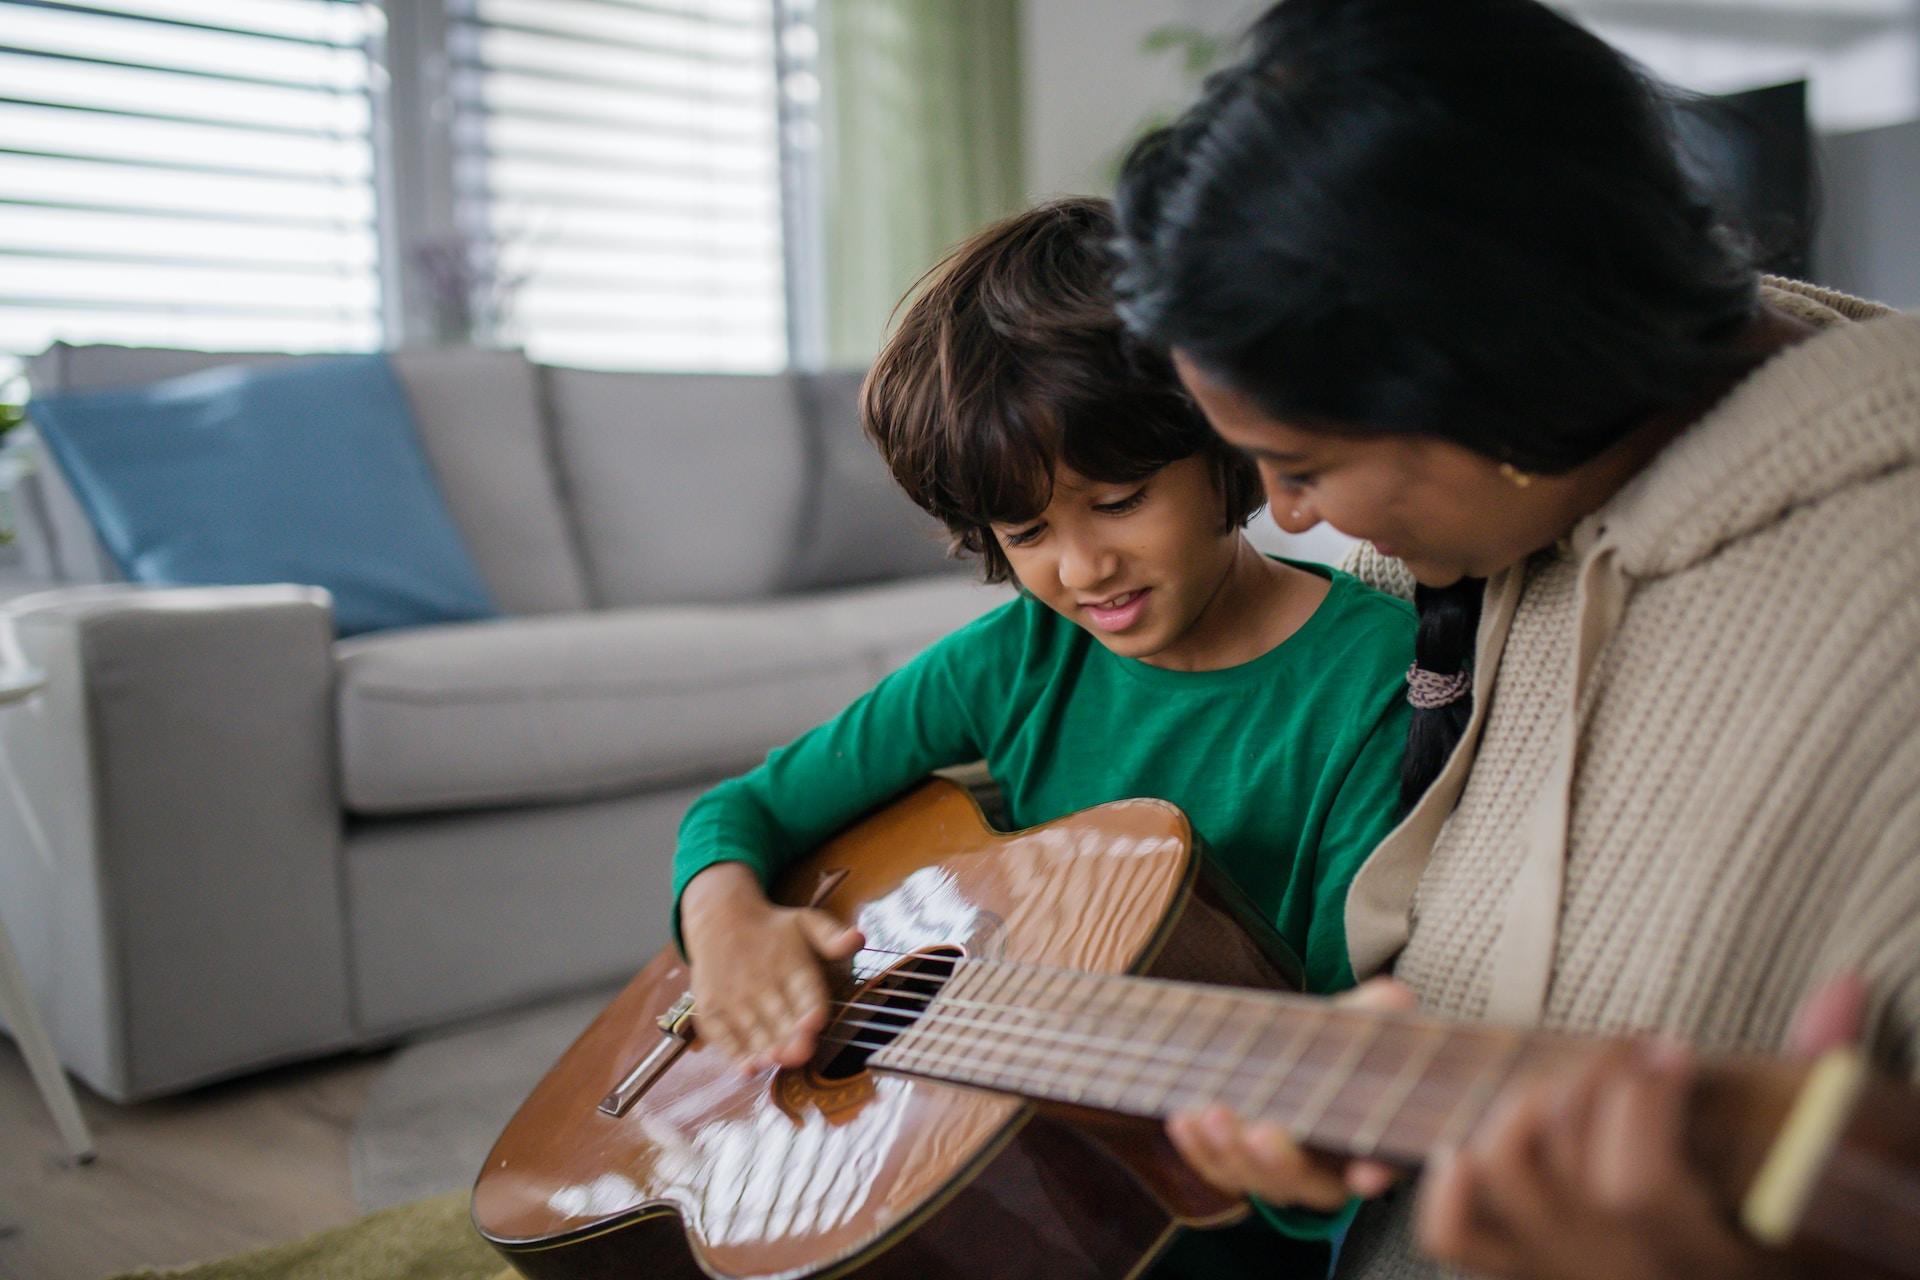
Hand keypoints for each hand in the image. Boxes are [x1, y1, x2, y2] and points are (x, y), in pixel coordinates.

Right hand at [680, 863, 863, 1073]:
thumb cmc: (773, 929)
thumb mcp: (807, 923)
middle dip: (790, 1036)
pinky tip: (748, 1069)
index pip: (805, 990)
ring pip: (753, 1029)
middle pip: (780, 1016)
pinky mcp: (710, 1007)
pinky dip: (735, 1053)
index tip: (814, 1021)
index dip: (810, 1007)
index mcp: (790, 964)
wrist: (719, 919)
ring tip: (776, 1061)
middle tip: (800, 1053)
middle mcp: (760, 981)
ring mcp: (733, 996)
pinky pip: (723, 1035)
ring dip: (765, 1048)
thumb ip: (832, 936)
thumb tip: (859, 938)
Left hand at [1165, 976, 1417, 1209]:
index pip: (1384, 1162)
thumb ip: (1380, 1011)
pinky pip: (1219, 1167)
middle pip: (1307, 1182)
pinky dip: (1199, 1149)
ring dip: (1230, 1153)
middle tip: (1262, 1134)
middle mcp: (1330, 1170)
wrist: (1297, 1053)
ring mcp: (1280, 1173)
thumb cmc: (1341, 1040)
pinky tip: (1183, 1120)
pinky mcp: (1240, 1164)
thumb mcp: (1365, 1021)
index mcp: (1375, 1139)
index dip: (1377, 1169)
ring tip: (1212, 1115)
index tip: (1365, 1175)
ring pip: (1257, 1180)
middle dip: (1280, 1162)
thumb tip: (1393, 996)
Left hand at [1414, 973, 1866, 1279]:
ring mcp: (1558, 1271)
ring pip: (1502, 1175)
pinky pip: (1455, 1234)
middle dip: (1585, 1081)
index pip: (1637, 1184)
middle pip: (1558, 1164)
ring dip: (1520, 1106)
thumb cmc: (1763, 1235)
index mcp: (1694, 1253)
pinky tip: (1473, 1140)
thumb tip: (1843, 989)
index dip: (1644, 1103)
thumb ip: (1813, 1085)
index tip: (1671, 1050)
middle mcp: (1617, 1270)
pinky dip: (1450, 1183)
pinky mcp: (1516, 1271)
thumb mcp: (1798, 1176)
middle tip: (1622, 1052)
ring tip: (1564, 1081)